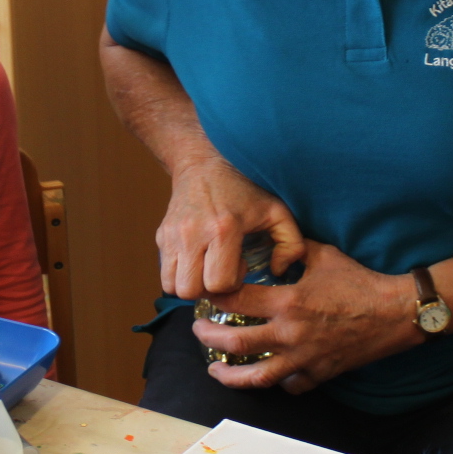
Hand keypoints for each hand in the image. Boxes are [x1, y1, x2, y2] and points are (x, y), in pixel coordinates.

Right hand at [157, 156, 302, 300]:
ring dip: (191, 285)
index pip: (219, 283)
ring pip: (172, 286)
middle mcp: (192, 234)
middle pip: (190, 290)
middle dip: (209, 289)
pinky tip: (196, 261)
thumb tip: (279, 271)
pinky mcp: (161, 235)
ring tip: (207, 269)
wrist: (205, 163)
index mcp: (223, 229)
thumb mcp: (278, 211)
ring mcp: (172, 236)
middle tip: (222, 271)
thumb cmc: (245, 188)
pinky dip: (179, 275)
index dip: (232, 283)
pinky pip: (164, 273)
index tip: (241, 265)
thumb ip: (292, 244)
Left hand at [190, 240, 419, 395]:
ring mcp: (304, 358)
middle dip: (208, 338)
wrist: (395, 313)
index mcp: (288, 301)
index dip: (215, 298)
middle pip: (235, 343)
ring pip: (256, 376)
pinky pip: (290, 385)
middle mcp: (290, 333)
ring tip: (216, 371)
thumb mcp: (323, 255)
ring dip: (230, 375)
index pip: (236, 302)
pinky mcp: (319, 374)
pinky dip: (276, 382)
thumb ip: (293, 250)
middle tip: (198, 332)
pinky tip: (267, 374)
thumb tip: (274, 246)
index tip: (206, 296)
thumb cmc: (360, 281)